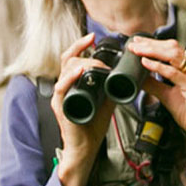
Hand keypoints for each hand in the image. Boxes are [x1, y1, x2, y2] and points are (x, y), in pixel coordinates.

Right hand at [52, 32, 114, 185]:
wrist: (86, 147)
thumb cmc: (93, 125)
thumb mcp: (106, 99)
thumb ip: (111, 85)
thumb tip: (125, 73)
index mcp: (73, 82)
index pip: (73, 58)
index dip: (81, 45)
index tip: (93, 38)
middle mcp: (64, 86)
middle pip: (68, 59)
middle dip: (82, 49)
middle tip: (97, 48)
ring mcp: (61, 96)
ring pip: (66, 70)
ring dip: (83, 63)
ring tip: (98, 65)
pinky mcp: (60, 106)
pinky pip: (61, 87)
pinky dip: (70, 78)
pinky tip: (80, 72)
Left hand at [129, 36, 185, 162]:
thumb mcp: (168, 95)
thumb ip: (155, 84)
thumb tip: (138, 76)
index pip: (172, 48)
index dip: (154, 43)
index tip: (138, 42)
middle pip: (172, 48)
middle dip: (151, 44)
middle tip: (134, 44)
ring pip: (173, 55)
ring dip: (152, 51)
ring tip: (137, 51)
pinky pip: (174, 73)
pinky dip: (158, 67)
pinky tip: (146, 63)